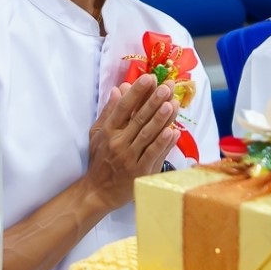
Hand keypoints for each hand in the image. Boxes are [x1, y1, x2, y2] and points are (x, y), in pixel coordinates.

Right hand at [83, 80, 178, 212]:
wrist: (98, 191)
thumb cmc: (100, 159)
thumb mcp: (97, 133)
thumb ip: (109, 111)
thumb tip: (119, 89)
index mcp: (108, 131)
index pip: (123, 108)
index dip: (136, 92)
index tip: (148, 78)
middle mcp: (118, 142)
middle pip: (138, 119)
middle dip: (154, 101)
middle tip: (167, 86)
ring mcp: (130, 158)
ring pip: (148, 135)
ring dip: (161, 119)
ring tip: (172, 104)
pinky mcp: (140, 172)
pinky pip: (153, 155)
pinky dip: (163, 143)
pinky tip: (173, 132)